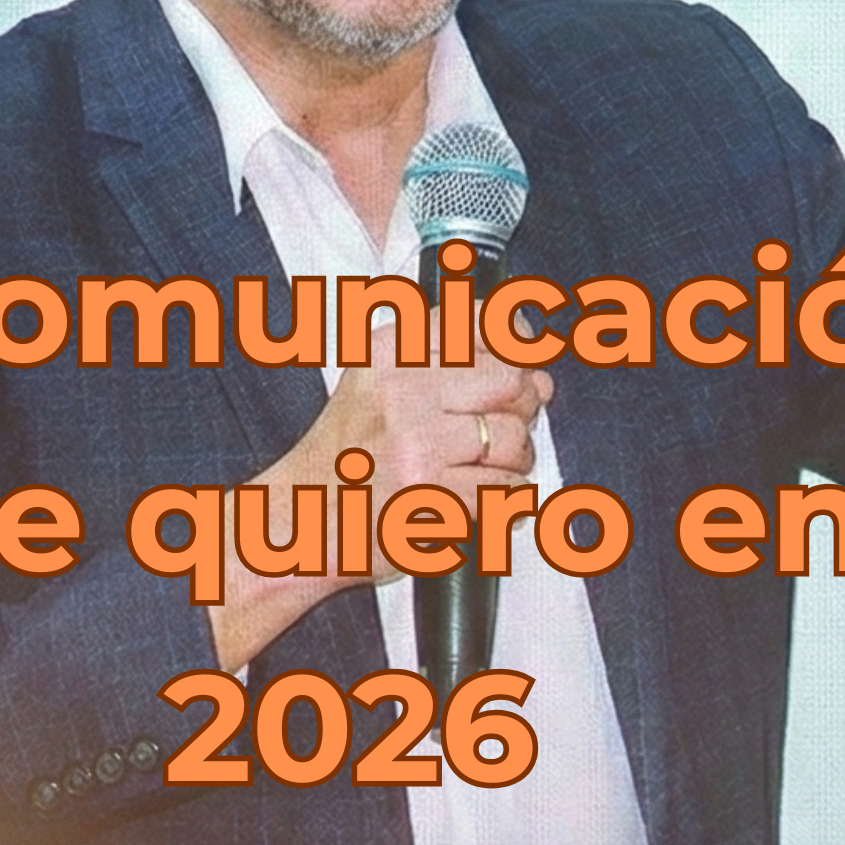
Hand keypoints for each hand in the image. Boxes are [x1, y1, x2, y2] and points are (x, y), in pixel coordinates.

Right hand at [207, 328, 552, 670]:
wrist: (304, 521)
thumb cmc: (349, 459)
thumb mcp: (381, 386)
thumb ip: (455, 368)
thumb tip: (540, 377)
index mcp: (389, 353)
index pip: (479, 324)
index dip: (516, 345)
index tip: (520, 365)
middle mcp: (401, 390)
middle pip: (509, 379)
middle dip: (523, 406)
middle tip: (504, 427)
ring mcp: (416, 443)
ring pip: (513, 438)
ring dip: (514, 460)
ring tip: (483, 469)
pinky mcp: (430, 494)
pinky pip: (504, 489)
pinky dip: (502, 500)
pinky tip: (475, 498)